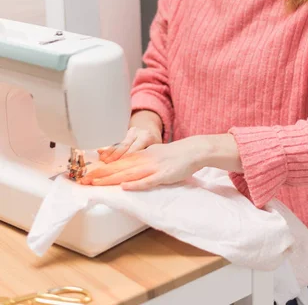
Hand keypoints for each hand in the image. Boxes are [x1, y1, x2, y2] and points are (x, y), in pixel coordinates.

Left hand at [82, 137, 204, 190]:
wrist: (193, 150)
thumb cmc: (174, 155)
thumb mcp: (153, 154)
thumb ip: (140, 160)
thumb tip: (127, 170)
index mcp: (141, 155)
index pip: (118, 162)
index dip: (102, 168)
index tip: (87, 173)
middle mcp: (144, 160)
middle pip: (119, 168)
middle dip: (100, 175)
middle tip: (83, 181)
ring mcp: (153, 167)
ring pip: (129, 174)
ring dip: (111, 179)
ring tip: (96, 184)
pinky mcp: (163, 175)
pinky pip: (148, 181)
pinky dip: (136, 184)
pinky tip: (124, 187)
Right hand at [98, 112, 162, 162]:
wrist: (152, 133)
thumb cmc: (155, 148)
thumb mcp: (156, 151)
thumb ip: (148, 157)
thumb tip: (138, 170)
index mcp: (147, 137)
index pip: (135, 149)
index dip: (125, 159)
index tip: (119, 168)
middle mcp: (137, 132)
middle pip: (124, 145)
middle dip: (114, 156)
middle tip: (106, 165)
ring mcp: (129, 131)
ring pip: (118, 142)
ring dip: (108, 152)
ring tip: (102, 161)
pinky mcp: (123, 132)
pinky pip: (114, 140)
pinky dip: (107, 147)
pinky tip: (100, 152)